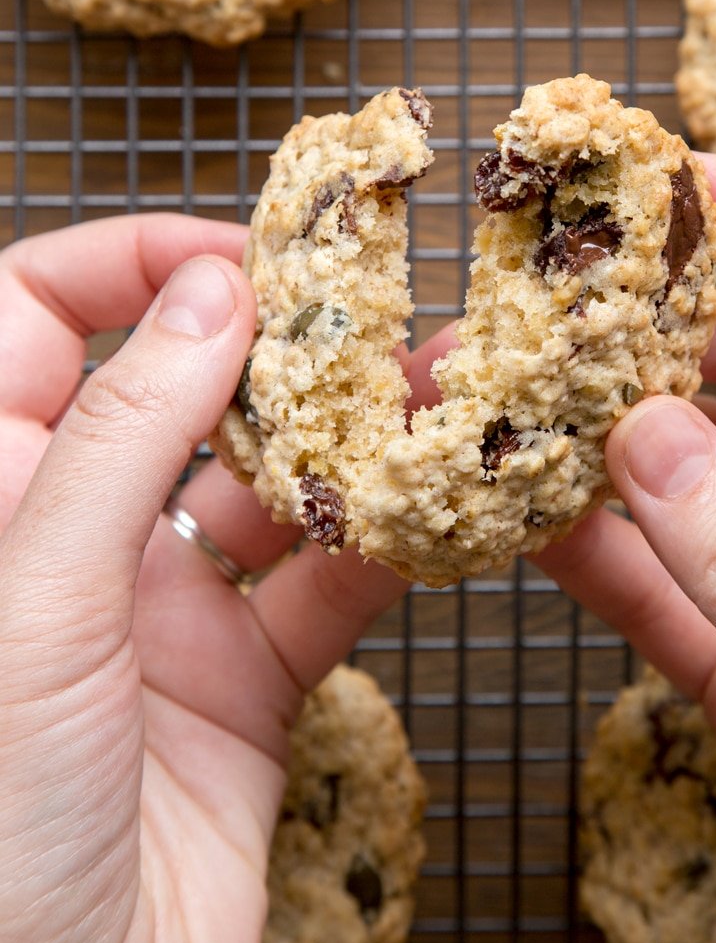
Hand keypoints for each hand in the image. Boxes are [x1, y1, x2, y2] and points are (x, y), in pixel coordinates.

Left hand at [0, 216, 407, 942]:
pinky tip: (448, 509)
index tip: (248, 257)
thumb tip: (212, 292)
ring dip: (355, 438)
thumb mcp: (34, 606)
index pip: (35, 315)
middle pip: (178, 387)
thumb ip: (120, 439)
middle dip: (280, 344)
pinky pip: (328, 587)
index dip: (133, 265)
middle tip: (382, 312)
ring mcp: (160, 612)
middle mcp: (71, 538)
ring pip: (270, 481)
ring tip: (443, 395)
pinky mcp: (242, 686)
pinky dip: (390, 544)